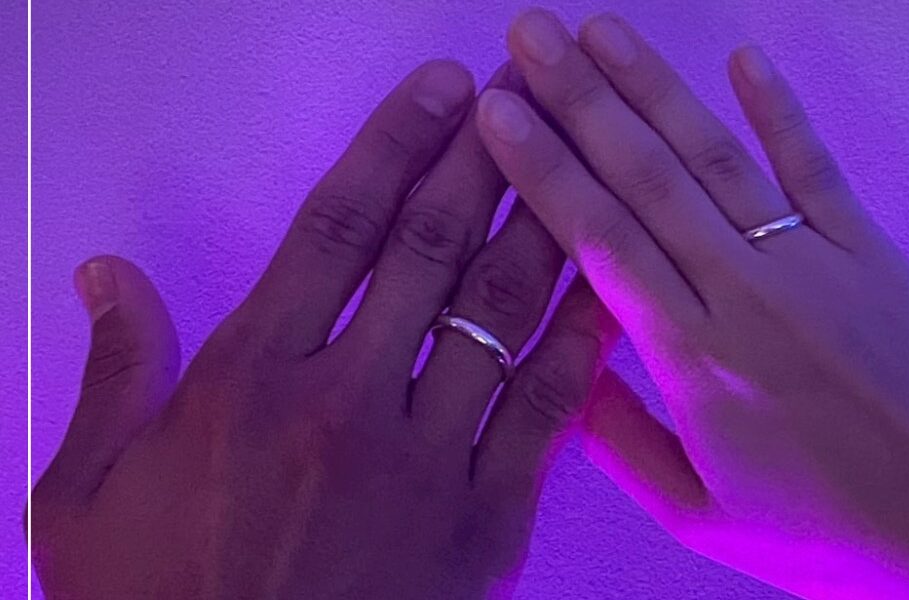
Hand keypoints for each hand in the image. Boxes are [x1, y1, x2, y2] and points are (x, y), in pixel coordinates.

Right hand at [31, 60, 618, 598]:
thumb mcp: (89, 498)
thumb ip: (114, 375)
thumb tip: (108, 277)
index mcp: (251, 381)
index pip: (337, 227)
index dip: (396, 145)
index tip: (441, 91)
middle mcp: (347, 403)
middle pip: (430, 249)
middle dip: (485, 159)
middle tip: (527, 97)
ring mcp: (426, 462)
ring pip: (499, 314)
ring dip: (541, 225)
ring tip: (576, 159)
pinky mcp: (487, 523)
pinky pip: (546, 412)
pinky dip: (580, 343)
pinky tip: (605, 288)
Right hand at [474, 10, 908, 598]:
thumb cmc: (824, 528)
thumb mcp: (701, 516)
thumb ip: (621, 444)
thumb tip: (557, 379)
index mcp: (692, 360)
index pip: (599, 241)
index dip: (544, 168)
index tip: (498, 110)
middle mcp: (742, 294)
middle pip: (645, 179)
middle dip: (579, 99)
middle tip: (530, 33)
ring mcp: (809, 262)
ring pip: (714, 159)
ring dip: (654, 87)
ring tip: (600, 30)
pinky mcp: (867, 249)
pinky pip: (813, 167)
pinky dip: (777, 109)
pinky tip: (741, 56)